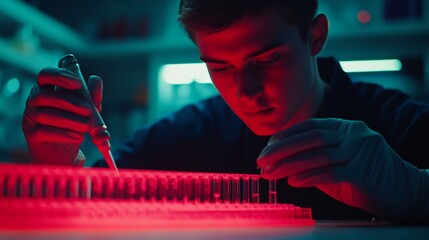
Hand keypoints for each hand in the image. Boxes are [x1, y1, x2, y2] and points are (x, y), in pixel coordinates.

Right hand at [22, 67, 102, 164]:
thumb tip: (95, 79)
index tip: (78, 83)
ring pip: (45, 115)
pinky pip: (43, 132)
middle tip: (88, 110)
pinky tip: (78, 137)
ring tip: (86, 126)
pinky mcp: (31, 135)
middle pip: (46, 95)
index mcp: (47, 89)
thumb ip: (92, 95)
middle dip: (70, 102)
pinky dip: (64, 134)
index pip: (46, 75)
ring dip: (70, 119)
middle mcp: (35, 101)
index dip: (60, 76)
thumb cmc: (73, 125)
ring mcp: (30, 118)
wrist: (64, 153)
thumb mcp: (87, 109)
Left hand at [257, 118, 428, 221]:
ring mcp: (361, 150)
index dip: (284, 137)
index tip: (265, 149)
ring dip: (290, 165)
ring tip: (270, 174)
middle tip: (261, 161)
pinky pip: (333, 172)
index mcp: (345, 127)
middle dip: (282, 149)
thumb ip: (313, 157)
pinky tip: (293, 181)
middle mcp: (354, 133)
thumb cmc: (363, 177)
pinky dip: (310, 176)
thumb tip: (278, 162)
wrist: (403, 190)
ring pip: (319, 154)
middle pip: (311, 137)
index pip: (308, 127)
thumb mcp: (337, 161)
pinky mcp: (366, 171)